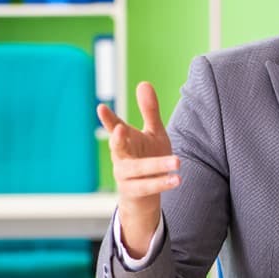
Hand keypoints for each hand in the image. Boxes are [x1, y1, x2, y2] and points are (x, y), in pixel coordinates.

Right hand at [98, 81, 179, 256]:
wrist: (145, 194)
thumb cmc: (148, 157)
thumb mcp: (153, 133)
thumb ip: (149, 110)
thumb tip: (143, 82)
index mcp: (125, 140)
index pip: (114, 127)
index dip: (108, 119)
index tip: (101, 108)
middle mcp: (121, 157)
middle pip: (117, 148)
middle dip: (117, 140)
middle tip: (120, 130)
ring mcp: (124, 176)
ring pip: (137, 170)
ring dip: (156, 166)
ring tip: (177, 161)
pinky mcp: (133, 192)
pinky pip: (146, 187)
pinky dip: (161, 183)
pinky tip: (177, 179)